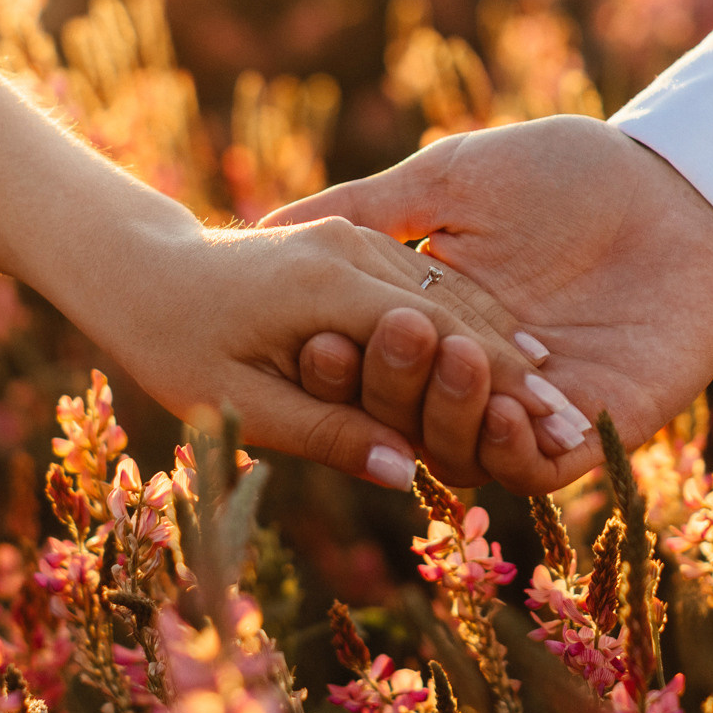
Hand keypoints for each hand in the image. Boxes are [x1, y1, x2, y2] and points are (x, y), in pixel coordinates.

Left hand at [62, 208, 571, 490]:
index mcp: (327, 288)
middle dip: (521, 369)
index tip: (557, 429)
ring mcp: (355, 240)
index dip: (502, 387)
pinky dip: (473, 315)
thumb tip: (407, 472)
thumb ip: (328, 433)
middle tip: (577, 421)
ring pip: (452, 291)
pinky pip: (429, 278)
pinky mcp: (353, 242)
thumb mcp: (241, 401)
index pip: (440, 338)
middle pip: (460, 312)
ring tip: (560, 394)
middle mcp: (352, 252)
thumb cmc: (173, 343)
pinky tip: (507, 350)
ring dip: (506, 341)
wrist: (135, 268)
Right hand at [266, 115, 712, 491]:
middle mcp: (472, 377)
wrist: (680, 187)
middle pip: (403, 414)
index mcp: (432, 322)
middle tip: (387, 336)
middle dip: (387, 384)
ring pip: (463, 448)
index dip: (338, 360)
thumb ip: (366, 209)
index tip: (317, 335)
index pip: (366, 364)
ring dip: (448, 414)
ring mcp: (529, 408)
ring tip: (453, 359)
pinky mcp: (591, 429)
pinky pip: (536, 467)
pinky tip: (506, 410)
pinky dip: (512, 448)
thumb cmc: (568, 171)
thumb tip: (264, 230)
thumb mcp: (450, 179)